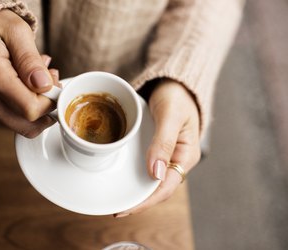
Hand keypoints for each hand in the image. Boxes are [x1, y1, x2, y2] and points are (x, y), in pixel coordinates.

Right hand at [0, 10, 59, 137]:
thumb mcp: (16, 31)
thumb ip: (31, 60)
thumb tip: (44, 86)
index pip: (31, 109)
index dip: (50, 101)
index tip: (54, 82)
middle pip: (27, 124)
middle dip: (46, 107)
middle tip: (48, 81)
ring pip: (20, 124)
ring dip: (36, 107)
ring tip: (36, 80)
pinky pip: (11, 118)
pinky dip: (23, 105)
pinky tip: (23, 84)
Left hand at [115, 79, 200, 216]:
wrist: (174, 82)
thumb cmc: (177, 95)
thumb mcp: (170, 115)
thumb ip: (163, 142)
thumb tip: (155, 174)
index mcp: (185, 155)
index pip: (165, 187)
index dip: (145, 201)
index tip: (124, 209)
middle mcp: (176, 159)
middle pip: (157, 188)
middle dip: (137, 201)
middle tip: (115, 209)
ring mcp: (166, 155)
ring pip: (150, 180)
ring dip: (135, 190)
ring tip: (115, 198)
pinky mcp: (156, 148)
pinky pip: (146, 166)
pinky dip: (134, 175)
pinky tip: (121, 177)